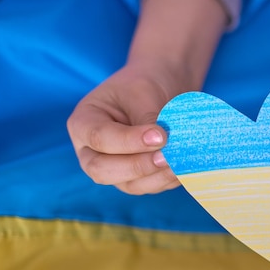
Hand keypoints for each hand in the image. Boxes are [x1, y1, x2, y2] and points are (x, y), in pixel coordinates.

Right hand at [67, 0, 226, 193]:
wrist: (162, 86)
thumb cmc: (146, 83)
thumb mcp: (143, 93)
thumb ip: (148, 120)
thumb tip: (164, 149)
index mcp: (83, 123)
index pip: (99, 138)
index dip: (129, 141)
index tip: (161, 135)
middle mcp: (91, 151)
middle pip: (103, 171)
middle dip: (138, 166)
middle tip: (167, 156)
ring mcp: (114, 167)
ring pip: (129, 185)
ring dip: (157, 178)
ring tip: (181, 163)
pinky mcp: (137, 177)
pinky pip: (149, 186)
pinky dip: (167, 180)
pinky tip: (185, 168)